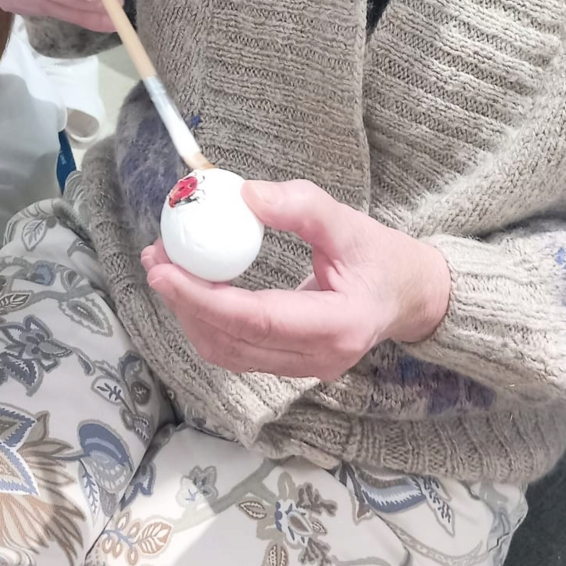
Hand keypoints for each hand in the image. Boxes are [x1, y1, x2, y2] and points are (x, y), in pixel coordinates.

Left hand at [141, 178, 450, 379]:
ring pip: (228, 353)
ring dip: (190, 314)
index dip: (205, 299)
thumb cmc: (383, 258)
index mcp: (338, 326)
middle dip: (185, 303)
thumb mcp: (350, 223)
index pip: (258, 321)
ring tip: (165, 269)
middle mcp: (318, 360)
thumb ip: (302, 207)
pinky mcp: (289, 366)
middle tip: (156, 260)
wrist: (410, 296)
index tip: (165, 271)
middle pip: (233, 342)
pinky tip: (191, 289)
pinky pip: (237, 351)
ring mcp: (303, 370)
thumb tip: (243, 196)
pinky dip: (207, 322)